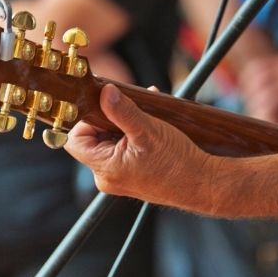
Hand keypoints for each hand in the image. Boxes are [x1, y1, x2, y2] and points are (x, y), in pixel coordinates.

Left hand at [65, 84, 212, 208]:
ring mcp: (119, 178)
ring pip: (110, 142)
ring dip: (124, 125)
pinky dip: (132, 136)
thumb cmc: (177, 163)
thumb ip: (123, 110)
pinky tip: (150, 128)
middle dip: (110, 118)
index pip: (75, 140)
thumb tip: (104, 92)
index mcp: (104, 168)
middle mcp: (107, 176)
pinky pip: (122, 151)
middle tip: (130, 108)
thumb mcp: (148, 130)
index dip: (85, 120)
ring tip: (145, 118)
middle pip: (93, 139)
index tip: (104, 107)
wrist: (202, 184)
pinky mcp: (131, 176)